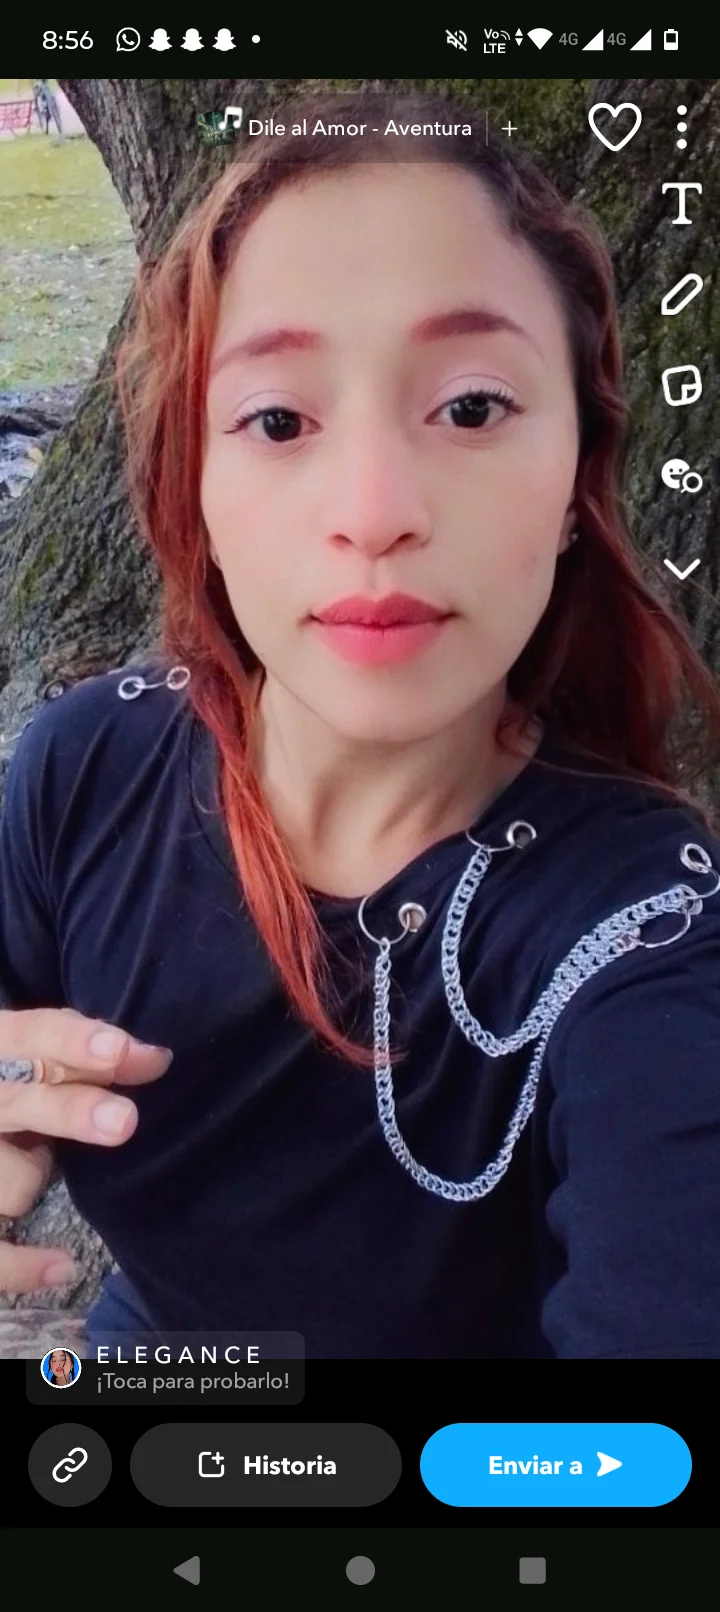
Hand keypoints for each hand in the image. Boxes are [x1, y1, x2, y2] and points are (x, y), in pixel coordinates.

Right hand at [0, 1006, 171, 1292]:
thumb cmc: (9, 1084)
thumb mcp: (34, 1059)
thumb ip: (88, 1058)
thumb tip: (155, 1059)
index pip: (29, 1034)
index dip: (73, 1041)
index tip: (121, 1051)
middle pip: (17, 1103)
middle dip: (69, 1112)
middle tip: (124, 1122)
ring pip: (13, 1181)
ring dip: (32, 1177)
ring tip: (33, 1164)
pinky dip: (21, 1266)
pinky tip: (61, 1267)